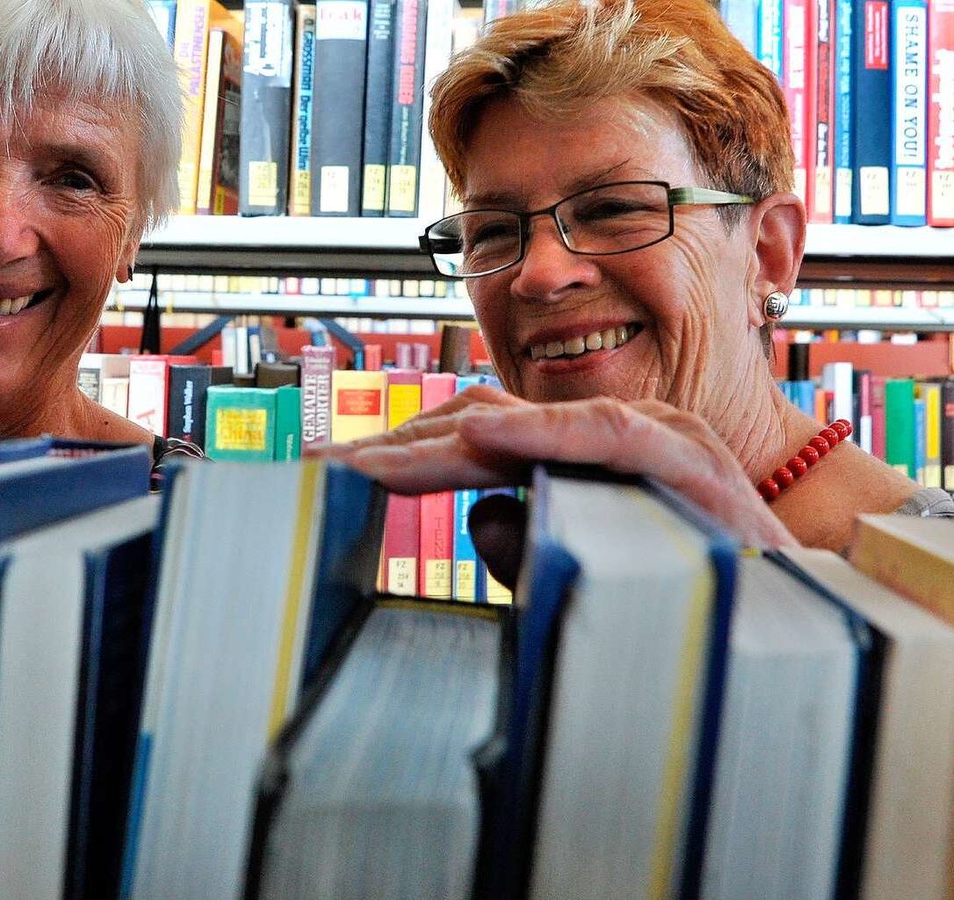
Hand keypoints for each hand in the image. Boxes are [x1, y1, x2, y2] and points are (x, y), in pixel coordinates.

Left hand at [311, 385, 797, 552]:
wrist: (793, 610)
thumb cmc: (680, 591)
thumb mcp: (579, 572)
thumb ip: (525, 548)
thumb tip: (479, 519)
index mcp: (566, 458)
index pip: (466, 440)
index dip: (396, 453)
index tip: (327, 474)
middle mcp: (594, 434)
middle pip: (477, 420)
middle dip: (398, 446)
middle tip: (323, 468)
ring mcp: (641, 434)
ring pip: (528, 420)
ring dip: (446, 441)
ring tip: (375, 463)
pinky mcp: (687, 455)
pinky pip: (609, 436)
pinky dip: (546, 433)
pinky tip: (485, 440)